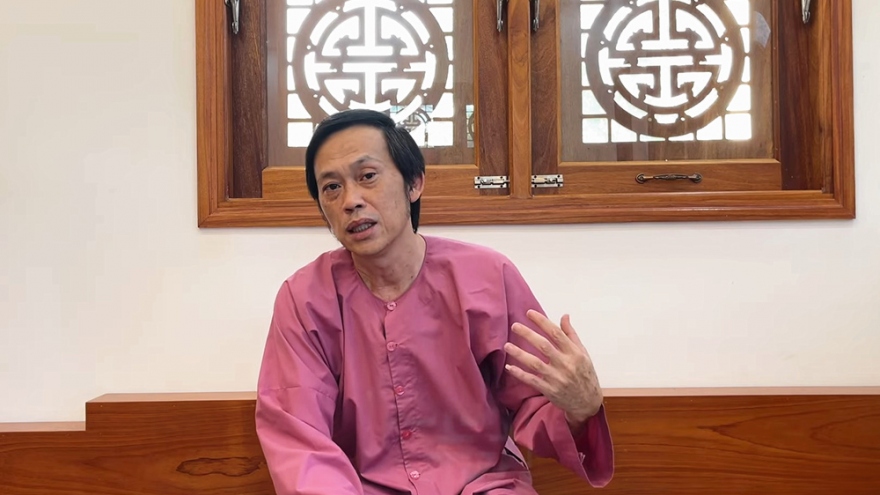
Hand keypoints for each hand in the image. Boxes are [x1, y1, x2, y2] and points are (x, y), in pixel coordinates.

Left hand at [503, 310, 603, 427]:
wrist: (587, 402)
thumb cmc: (585, 374)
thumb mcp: (583, 353)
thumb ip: (571, 334)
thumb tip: (564, 315)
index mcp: (574, 353)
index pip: (556, 333)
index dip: (542, 322)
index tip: (529, 313)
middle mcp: (566, 364)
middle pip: (544, 346)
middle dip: (528, 334)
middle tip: (514, 326)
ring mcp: (557, 378)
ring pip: (535, 363)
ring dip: (520, 354)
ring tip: (507, 346)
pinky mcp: (550, 390)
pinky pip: (532, 381)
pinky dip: (520, 374)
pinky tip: (509, 367)